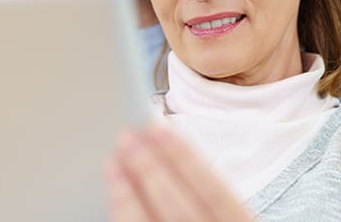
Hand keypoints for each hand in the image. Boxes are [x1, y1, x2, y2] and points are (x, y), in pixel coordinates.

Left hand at [104, 123, 252, 221]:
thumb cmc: (214, 221)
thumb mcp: (228, 215)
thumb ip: (207, 199)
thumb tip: (167, 156)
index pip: (215, 192)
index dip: (185, 158)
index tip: (158, 128)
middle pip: (180, 208)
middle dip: (151, 169)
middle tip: (127, 137)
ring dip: (128, 191)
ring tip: (112, 161)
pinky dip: (124, 213)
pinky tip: (116, 195)